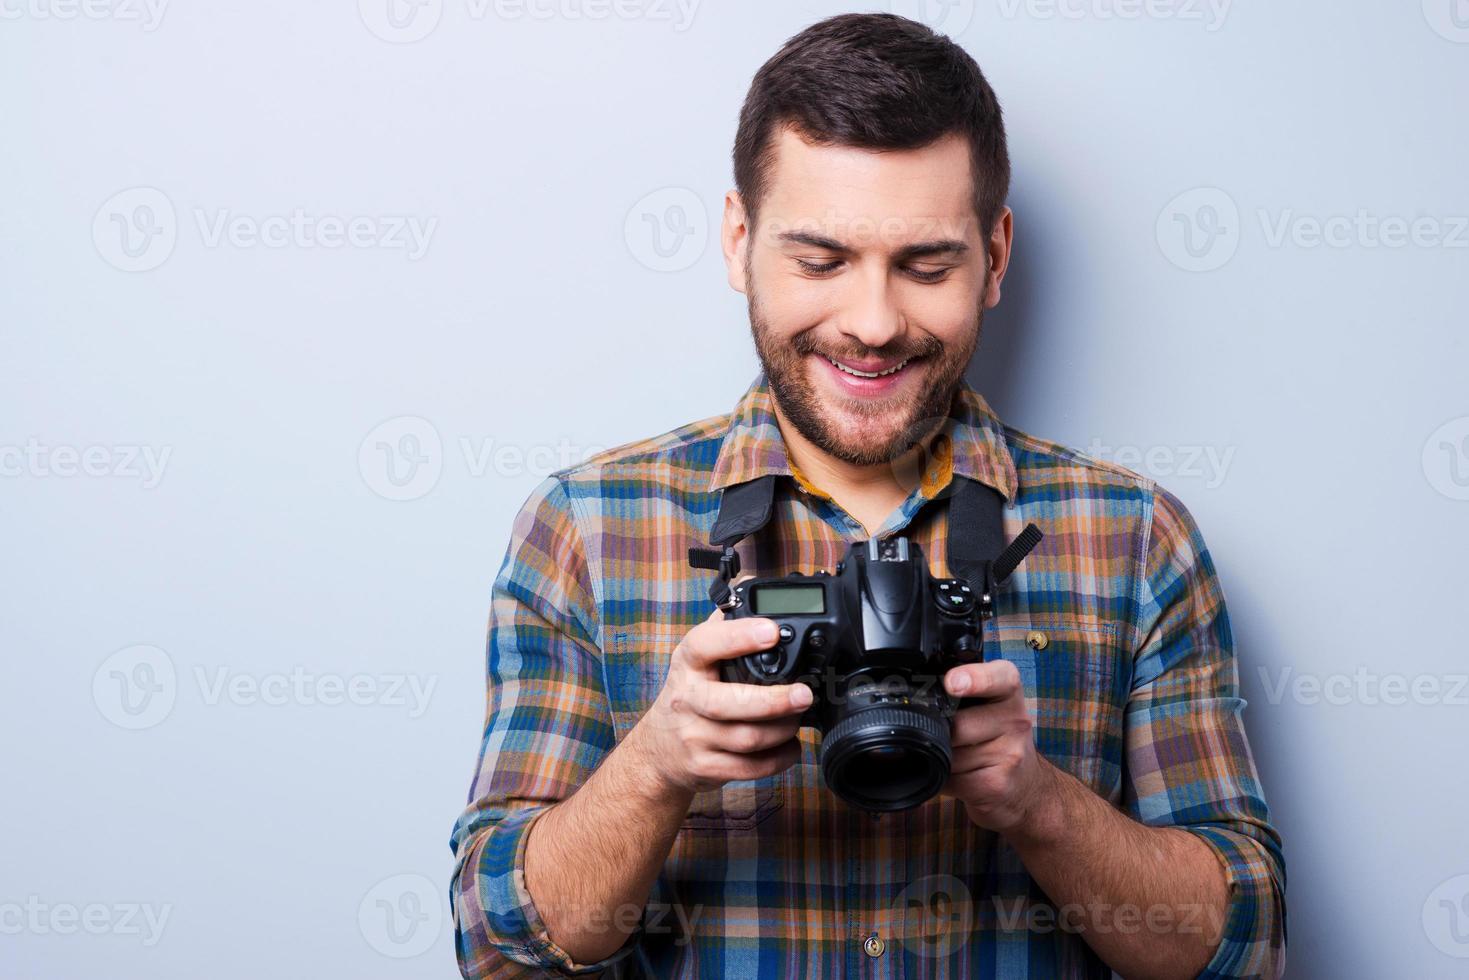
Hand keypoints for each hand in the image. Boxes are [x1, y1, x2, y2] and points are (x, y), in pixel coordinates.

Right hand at [626, 608, 811, 794]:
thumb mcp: (695, 657)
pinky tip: (790, 747)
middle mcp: (686, 700)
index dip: (739, 637)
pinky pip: (748, 768)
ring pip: (745, 738)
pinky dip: (777, 760)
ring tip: (799, 718)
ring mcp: (693, 737)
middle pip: (729, 703)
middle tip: (804, 693)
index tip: (772, 631)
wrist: (659, 750)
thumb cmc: (689, 695)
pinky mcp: (704, 768)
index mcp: (688, 664)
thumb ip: (722, 625)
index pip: (706, 645)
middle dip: (773, 700)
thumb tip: (748, 585)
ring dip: (782, 730)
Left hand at [940, 659, 1054, 831]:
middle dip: (939, 732)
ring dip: (940, 758)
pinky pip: (952, 779)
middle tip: (945, 734)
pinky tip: (958, 775)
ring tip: (956, 756)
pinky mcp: (997, 784)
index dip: (973, 678)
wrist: (1025, 783)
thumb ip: (959, 693)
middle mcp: (1015, 720)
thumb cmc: (996, 736)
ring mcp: (1009, 754)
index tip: (953, 683)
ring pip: (951, 754)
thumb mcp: (986, 703)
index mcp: (1009, 690)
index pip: (997, 678)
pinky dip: (944, 780)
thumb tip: (916, 695)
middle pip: (957, 724)